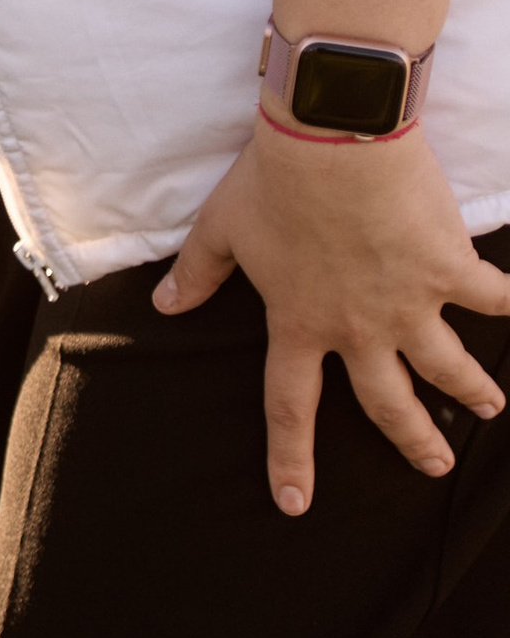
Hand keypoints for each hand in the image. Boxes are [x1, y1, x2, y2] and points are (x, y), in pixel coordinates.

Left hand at [155, 119, 509, 513]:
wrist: (333, 134)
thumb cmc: (273, 178)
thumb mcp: (222, 227)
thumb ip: (196, 273)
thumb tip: (162, 306)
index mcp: (299, 322)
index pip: (289, 407)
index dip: (290, 459)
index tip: (294, 504)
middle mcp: (358, 328)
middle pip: (387, 403)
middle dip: (413, 440)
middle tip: (433, 465)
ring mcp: (409, 303)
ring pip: (447, 367)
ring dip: (471, 391)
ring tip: (491, 409)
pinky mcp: (449, 268)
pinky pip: (491, 297)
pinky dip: (507, 303)